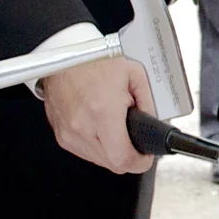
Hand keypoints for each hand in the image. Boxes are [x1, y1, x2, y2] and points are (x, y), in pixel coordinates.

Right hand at [40, 53, 159, 174]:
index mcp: (103, 111)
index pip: (123, 158)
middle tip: (132, 137)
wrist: (63, 54)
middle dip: (128, 154)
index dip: (140, 162)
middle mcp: (83, 126)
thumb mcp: (134, 74)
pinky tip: (99, 126)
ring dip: (111, 150)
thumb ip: (150, 103)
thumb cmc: (94, 60)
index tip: (145, 157)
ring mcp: (69, 133)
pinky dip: (96, 144)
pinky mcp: (62, 136)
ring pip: (99, 160)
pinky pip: (85, 152)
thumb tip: (156, 124)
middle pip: (113, 163)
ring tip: (114, 125)